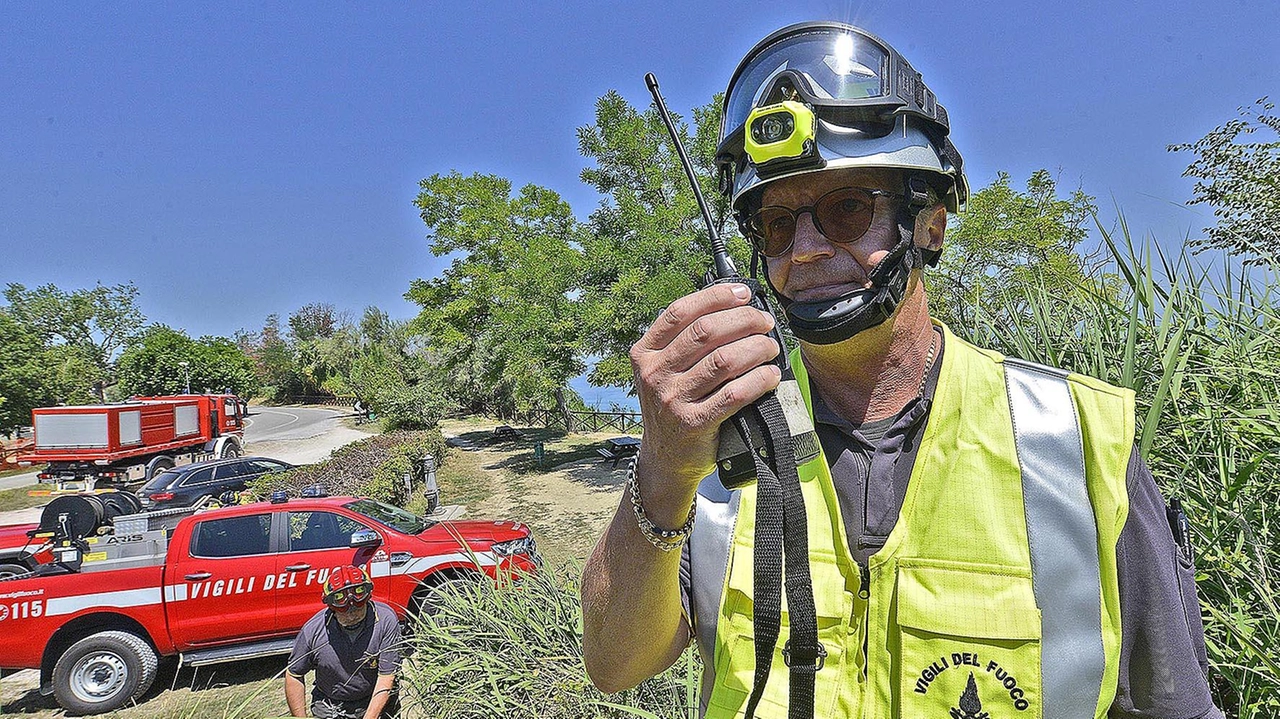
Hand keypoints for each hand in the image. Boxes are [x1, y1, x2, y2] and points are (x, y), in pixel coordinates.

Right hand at [630, 282, 780, 522]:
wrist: (665, 458)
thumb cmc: (673, 407)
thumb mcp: (663, 372)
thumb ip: (683, 343)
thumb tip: (733, 308)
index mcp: (645, 353)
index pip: (680, 312)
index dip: (715, 296)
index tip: (742, 292)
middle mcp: (655, 374)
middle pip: (706, 331)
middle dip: (743, 319)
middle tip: (764, 322)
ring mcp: (672, 400)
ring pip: (724, 360)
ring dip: (756, 348)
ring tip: (771, 347)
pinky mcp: (693, 423)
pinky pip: (733, 394)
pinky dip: (758, 380)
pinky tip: (770, 375)